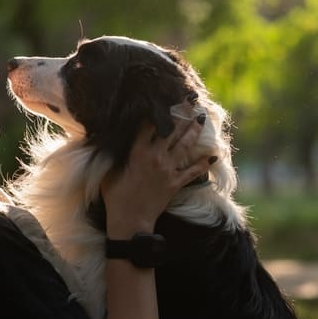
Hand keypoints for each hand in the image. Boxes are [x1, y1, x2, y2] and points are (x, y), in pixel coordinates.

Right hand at [101, 109, 210, 237]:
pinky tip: (213, 155)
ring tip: (201, 118)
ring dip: (194, 130)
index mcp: (137, 152)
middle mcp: (155, 157)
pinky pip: (193, 171)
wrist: (130, 221)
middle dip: (182, 113)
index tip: (164, 97)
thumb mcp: (108, 171)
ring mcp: (168, 170)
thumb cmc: (115, 196)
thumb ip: (112, 154)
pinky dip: (203, 163)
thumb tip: (105, 139)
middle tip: (191, 99)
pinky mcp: (176, 183)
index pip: (149, 125)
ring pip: (185, 145)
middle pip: (172, 130)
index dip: (157, 109)